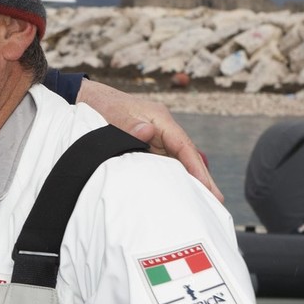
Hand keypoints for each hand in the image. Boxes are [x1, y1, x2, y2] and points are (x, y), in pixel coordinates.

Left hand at [76, 79, 223, 201]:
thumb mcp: (113, 115)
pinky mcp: (147, 144)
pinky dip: (174, 176)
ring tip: (204, 203)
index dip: (196, 166)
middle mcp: (162, 128)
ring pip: (177, 161)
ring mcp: (155, 137)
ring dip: (190, 179)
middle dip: (201, 177)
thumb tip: (147, 132)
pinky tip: (180, 193)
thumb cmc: (101, 106)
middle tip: (217, 201)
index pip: (183, 145)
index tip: (207, 186)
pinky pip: (164, 162)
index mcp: (159, 118)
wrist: (86, 99)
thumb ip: (128, 125)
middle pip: (186, 155)